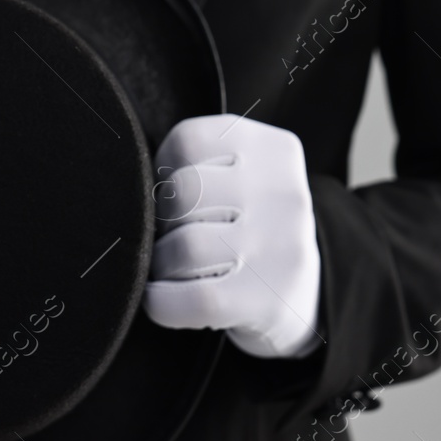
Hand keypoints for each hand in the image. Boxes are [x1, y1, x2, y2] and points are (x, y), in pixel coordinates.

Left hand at [144, 114, 321, 358]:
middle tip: (167, 235)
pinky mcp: (265, 300)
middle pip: (183, 192)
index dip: (163, 169)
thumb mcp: (244, 177)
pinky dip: (161, 301)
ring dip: (161, 263)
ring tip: (172, 267)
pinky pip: (187, 299)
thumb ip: (198, 165)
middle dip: (160, 219)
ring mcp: (279, 249)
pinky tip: (168, 297)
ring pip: (183, 246)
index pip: (189, 140)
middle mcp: (284, 195)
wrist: (309, 294)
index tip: (173, 193)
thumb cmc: (253, 226)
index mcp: (274, 151)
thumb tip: (131, 187)